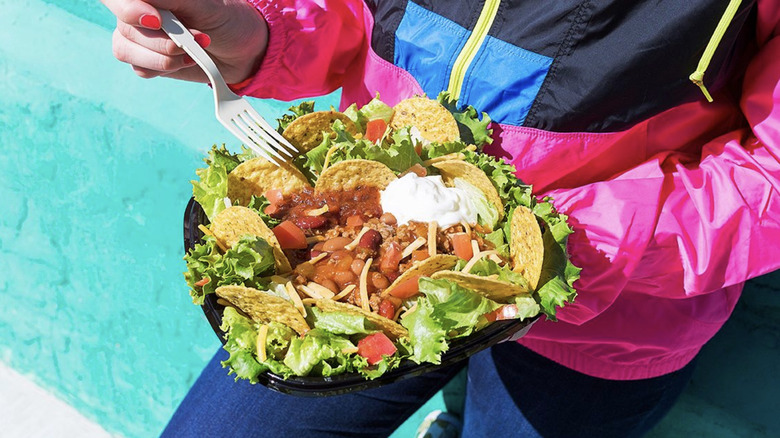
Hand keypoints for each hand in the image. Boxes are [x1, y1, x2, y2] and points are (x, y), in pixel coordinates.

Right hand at [100, 0, 268, 83]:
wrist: (241, 51)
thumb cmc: (224, 19)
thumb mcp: (205, 5)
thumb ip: (171, 0)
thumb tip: (146, 2)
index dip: (127, 9)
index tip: (155, 20)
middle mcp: (136, 12)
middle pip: (124, 27)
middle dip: (161, 40)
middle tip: (193, 39)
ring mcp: (138, 38)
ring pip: (127, 51)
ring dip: (164, 57)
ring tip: (193, 52)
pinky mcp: (146, 62)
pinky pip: (141, 69)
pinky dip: (166, 69)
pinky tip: (188, 60)